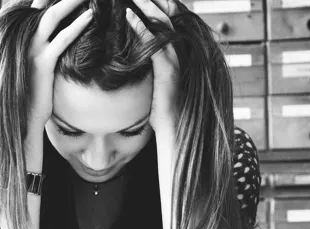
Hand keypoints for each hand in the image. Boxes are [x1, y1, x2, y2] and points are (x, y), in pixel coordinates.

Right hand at [27, 0, 91, 132]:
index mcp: (16, 36)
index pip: (30, 6)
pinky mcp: (42, 62)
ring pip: (52, 15)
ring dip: (71, 1)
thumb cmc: (27, 94)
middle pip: (42, 5)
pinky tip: (90, 16)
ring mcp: (30, 49)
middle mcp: (20, 38)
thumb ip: (33, 48)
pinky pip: (61, 39)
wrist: (21, 119)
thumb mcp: (27, 66)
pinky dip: (77, 25)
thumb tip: (49, 37)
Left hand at [125, 0, 179, 138]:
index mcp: (177, 55)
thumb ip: (151, 69)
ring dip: (145, 6)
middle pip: (167, 16)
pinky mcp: (168, 72)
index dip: (157, 5)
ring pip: (162, 24)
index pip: (167, 22)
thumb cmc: (163, 114)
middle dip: (152, 0)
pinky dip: (141, 27)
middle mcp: (181, 54)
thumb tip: (134, 61)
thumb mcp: (156, 86)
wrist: (174, 134)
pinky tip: (128, 16)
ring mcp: (176, 62)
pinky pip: (155, 43)